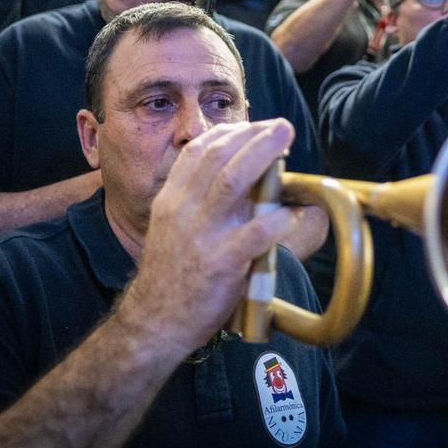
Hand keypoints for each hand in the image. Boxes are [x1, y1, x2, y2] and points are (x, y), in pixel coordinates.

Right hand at [119, 120, 296, 354]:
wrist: (154, 321)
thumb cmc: (171, 272)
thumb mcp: (170, 225)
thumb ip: (194, 198)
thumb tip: (233, 172)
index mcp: (172, 199)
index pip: (198, 152)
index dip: (229, 133)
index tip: (253, 126)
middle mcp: (184, 210)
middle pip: (219, 158)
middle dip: (252, 135)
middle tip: (280, 125)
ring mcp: (202, 235)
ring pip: (233, 182)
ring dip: (262, 155)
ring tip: (286, 142)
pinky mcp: (221, 263)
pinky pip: (254, 235)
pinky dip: (277, 220)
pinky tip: (294, 213)